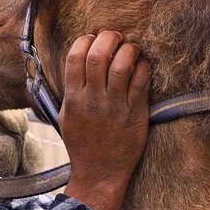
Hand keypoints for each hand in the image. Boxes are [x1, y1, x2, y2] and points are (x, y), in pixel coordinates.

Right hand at [59, 30, 150, 209]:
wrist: (100, 173)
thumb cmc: (82, 144)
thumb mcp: (66, 117)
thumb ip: (70, 91)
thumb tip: (76, 63)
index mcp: (73, 99)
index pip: (76, 57)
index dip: (85, 40)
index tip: (93, 39)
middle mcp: (93, 100)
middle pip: (98, 55)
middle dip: (108, 38)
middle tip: (115, 36)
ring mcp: (115, 107)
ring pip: (122, 65)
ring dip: (128, 49)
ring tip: (131, 49)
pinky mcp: (136, 113)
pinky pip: (142, 82)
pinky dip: (143, 67)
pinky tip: (142, 66)